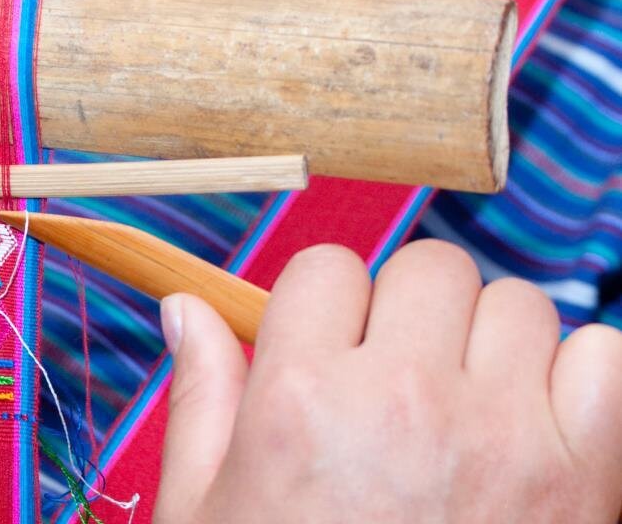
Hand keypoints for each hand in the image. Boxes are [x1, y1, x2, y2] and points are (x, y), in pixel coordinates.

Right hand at [155, 241, 621, 522]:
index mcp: (301, 402)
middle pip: (426, 266)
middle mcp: (404, 401)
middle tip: (395, 373)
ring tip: (463, 405)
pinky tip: (532, 421)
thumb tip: (185, 308)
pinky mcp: (583, 476)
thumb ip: (201, 394)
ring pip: (516, 302)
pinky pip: (604, 357)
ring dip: (488, 340)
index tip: (329, 342)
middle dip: (406, 309)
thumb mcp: (207, 508)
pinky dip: (578, 375)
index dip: (324, 302)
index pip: (326, 268)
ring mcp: (502, 436)